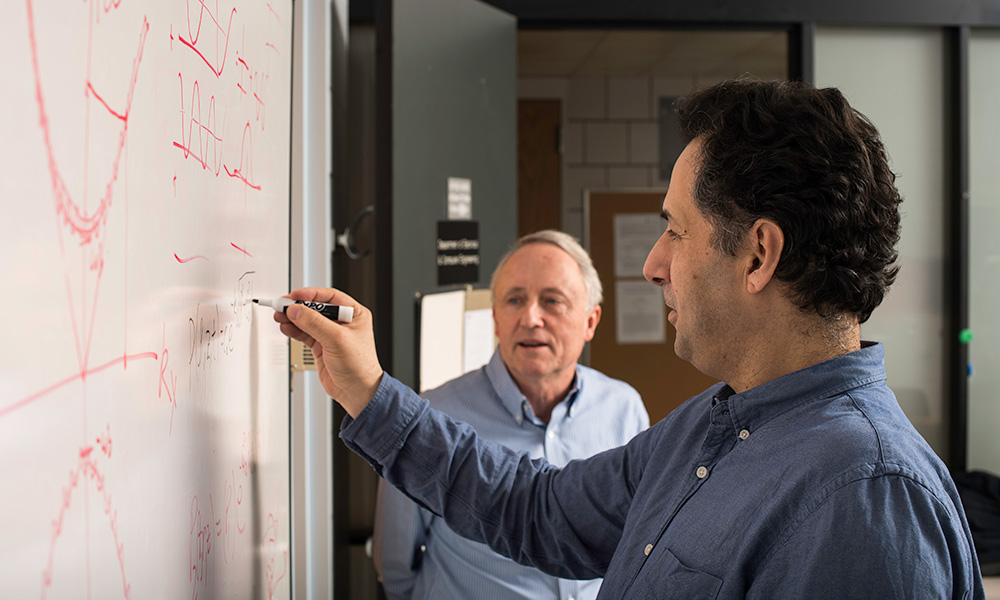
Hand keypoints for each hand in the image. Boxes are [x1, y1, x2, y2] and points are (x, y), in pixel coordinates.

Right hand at [274, 287, 383, 416]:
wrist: (356, 391)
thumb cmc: (359, 366)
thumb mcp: (337, 340)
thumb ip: (315, 323)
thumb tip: (297, 310)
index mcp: (355, 314)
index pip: (330, 297)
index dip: (311, 294)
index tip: (295, 296)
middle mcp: (343, 322)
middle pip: (316, 308)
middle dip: (298, 307)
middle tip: (282, 306)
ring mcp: (330, 335)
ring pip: (308, 321)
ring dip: (293, 318)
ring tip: (279, 316)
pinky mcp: (321, 346)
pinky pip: (304, 334)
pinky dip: (294, 330)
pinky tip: (285, 327)